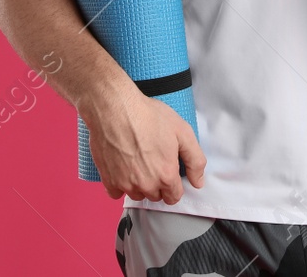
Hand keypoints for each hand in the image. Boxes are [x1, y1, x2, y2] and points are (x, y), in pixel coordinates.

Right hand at [78, 85, 204, 203]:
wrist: (116, 109)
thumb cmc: (149, 116)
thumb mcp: (183, 132)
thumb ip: (195, 160)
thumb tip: (198, 182)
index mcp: (166, 175)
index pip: (174, 197)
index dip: (174, 186)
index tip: (169, 172)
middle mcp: (146, 185)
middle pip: (156, 196)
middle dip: (158, 184)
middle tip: (153, 161)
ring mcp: (125, 184)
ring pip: (137, 195)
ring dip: (139, 185)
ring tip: (138, 162)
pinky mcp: (108, 180)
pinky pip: (116, 193)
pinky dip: (120, 185)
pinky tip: (122, 167)